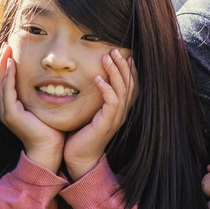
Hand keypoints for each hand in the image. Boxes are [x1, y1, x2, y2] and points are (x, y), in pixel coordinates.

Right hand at [0, 45, 64, 172]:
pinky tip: (13, 64)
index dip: (6, 65)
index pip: (4, 82)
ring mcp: (6, 112)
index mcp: (11, 108)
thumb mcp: (44, 108)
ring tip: (6, 49)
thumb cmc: (51, 131)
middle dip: (2, 61)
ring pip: (0, 83)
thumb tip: (51, 81)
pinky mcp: (11, 114)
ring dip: (3, 64)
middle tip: (5, 44)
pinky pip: (7, 91)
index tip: (10, 50)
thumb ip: (42, 95)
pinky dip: (9, 76)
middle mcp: (5, 109)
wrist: (49, 151)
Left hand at [63, 49, 135, 179]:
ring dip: (115, 72)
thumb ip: (93, 96)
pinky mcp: (106, 124)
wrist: (78, 158)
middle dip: (123, 66)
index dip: (130, 70)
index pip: (131, 86)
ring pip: (122, 91)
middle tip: (115, 50)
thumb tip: (89, 76)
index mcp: (119, 110)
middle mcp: (121, 113)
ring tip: (107, 58)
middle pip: (130, 85)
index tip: (124, 54)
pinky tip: (98, 79)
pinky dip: (107, 89)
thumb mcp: (89, 111)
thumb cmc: (81, 134)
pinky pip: (112, 103)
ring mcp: (115, 119)